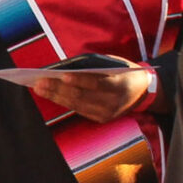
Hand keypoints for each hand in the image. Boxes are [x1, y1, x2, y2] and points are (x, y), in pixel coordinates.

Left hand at [29, 68, 156, 123]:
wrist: (142, 91)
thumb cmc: (124, 72)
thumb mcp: (114, 64)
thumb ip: (94, 67)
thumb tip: (66, 69)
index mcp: (120, 85)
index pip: (96, 83)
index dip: (79, 80)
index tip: (62, 75)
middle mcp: (113, 102)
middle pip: (81, 96)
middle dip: (58, 89)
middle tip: (39, 82)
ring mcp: (107, 113)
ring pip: (77, 105)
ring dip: (56, 96)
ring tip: (40, 88)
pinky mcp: (102, 119)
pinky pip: (79, 110)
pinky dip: (64, 102)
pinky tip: (52, 95)